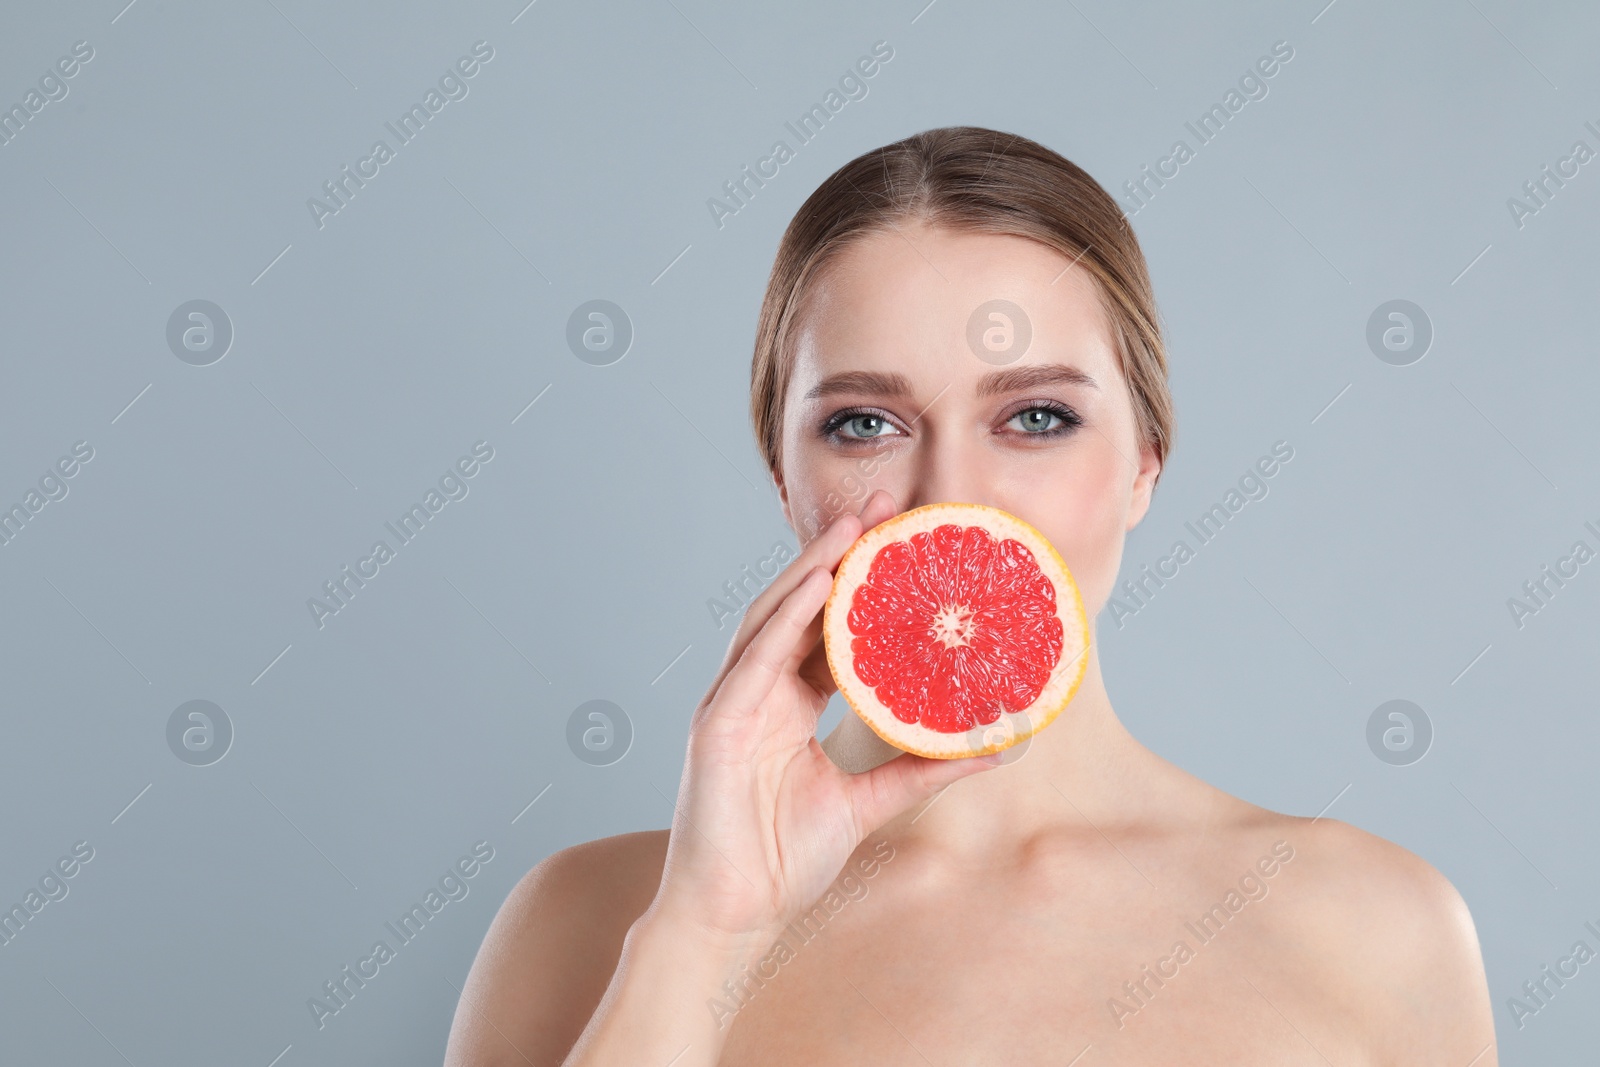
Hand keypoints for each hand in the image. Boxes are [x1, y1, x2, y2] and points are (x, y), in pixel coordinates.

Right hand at [648, 490, 1000, 950]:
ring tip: (853, 527)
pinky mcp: (717, 724)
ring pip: (772, 617)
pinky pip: (755, 659)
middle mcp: (758, 692)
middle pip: (800, 606)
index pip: (826, 629)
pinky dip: (786, 617)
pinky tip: (816, 584)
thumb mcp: (871, 803)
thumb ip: (925, 769)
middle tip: (885, 508)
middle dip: (839, 554)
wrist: (733, 916)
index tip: (904, 544)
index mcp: (787, 705)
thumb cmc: (784, 861)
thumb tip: (997, 745)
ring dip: (811, 567)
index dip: (862, 586)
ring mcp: (733, 703)